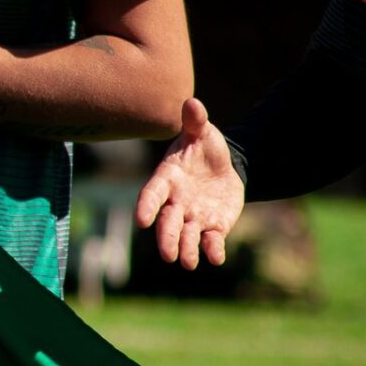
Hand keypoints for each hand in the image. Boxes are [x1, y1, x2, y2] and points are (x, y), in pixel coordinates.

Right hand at [135, 97, 244, 269]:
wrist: (224, 167)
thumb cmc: (204, 148)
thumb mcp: (202, 132)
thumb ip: (195, 121)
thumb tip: (192, 102)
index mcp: (168, 179)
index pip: (152, 194)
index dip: (147, 207)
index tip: (141, 220)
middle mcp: (176, 202)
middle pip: (167, 223)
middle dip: (166, 238)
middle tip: (167, 254)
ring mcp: (193, 217)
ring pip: (186, 237)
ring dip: (186, 250)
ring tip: (187, 263)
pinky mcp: (212, 227)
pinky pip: (211, 241)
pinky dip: (212, 250)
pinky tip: (216, 258)